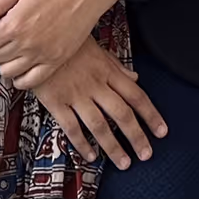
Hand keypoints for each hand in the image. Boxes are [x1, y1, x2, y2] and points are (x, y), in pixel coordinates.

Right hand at [26, 39, 167, 168]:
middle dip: (136, 136)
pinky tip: (90, 155)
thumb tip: (135, 78)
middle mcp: (95, 84)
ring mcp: (76, 94)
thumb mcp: (98, 48)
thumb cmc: (69, 42)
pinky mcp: (56, 101)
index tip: (161, 131)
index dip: (151, 115)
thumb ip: (117, 66)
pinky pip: (71, 127)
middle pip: (122, 114)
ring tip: (123, 162)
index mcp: (108, 71)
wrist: (38, 37)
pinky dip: (82, 143)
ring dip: (113, 146)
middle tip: (146, 154)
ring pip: (99, 125)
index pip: (136, 96)